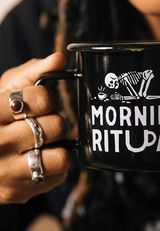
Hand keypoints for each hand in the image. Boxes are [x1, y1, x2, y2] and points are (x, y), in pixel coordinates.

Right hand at [0, 53, 70, 203]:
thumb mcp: (7, 88)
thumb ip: (33, 72)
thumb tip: (60, 59)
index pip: (42, 100)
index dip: (47, 99)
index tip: (39, 103)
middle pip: (55, 126)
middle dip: (54, 121)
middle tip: (42, 123)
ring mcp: (7, 173)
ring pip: (60, 156)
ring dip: (58, 144)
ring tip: (44, 141)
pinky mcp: (18, 191)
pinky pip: (59, 174)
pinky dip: (56, 164)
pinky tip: (40, 157)